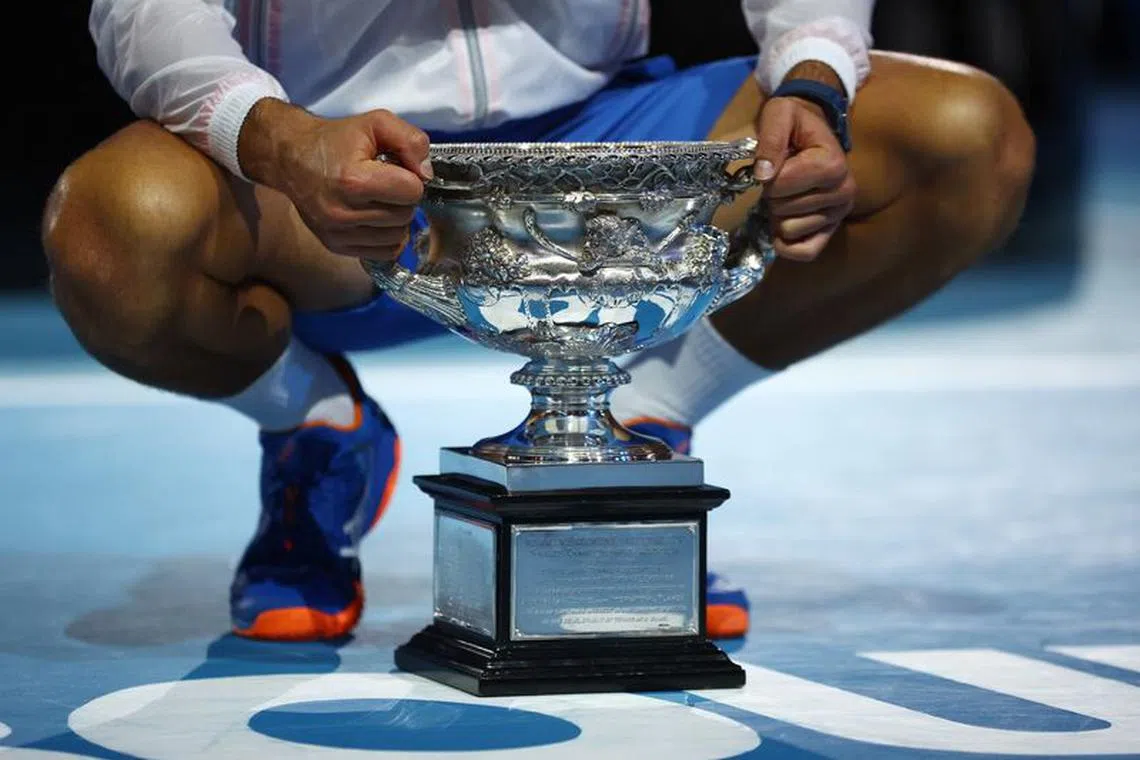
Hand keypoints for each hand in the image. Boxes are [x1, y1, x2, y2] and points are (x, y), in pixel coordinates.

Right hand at [238, 99, 431, 259]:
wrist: (291, 157)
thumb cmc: (334, 140)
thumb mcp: (375, 123)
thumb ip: (410, 140)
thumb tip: (427, 174)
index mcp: (354, 180)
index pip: (412, 191)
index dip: (411, 177)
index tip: (395, 169)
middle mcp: (343, 212)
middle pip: (406, 215)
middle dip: (403, 198)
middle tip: (385, 183)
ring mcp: (338, 233)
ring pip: (397, 236)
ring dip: (396, 218)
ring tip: (378, 199)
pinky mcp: (336, 246)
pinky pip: (383, 253)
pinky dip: (387, 237)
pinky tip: (375, 218)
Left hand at [753, 88, 855, 260]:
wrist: (811, 133)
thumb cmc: (794, 123)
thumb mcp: (778, 114)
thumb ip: (769, 138)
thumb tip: (763, 174)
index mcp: (833, 163)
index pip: (782, 184)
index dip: (767, 176)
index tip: (774, 163)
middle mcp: (844, 191)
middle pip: (784, 209)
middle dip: (772, 195)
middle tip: (780, 180)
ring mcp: (839, 214)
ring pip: (789, 230)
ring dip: (777, 215)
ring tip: (786, 195)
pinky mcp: (830, 232)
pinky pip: (804, 253)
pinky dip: (786, 244)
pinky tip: (781, 227)